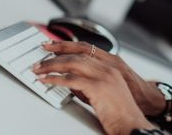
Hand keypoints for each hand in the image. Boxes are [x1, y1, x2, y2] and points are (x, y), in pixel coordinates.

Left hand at [33, 54, 155, 134]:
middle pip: (77, 55)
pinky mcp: (98, 87)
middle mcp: (108, 68)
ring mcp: (104, 76)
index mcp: (112, 67)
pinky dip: (56, 79)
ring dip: (52, 66)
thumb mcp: (107, 92)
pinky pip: (72, 79)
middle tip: (40, 60)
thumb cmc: (122, 113)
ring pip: (73, 63)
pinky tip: (47, 80)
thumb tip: (69, 82)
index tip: (52, 47)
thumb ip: (90, 83)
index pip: (86, 50)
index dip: (67, 47)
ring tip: (39, 70)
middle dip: (56, 55)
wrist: (133, 124)